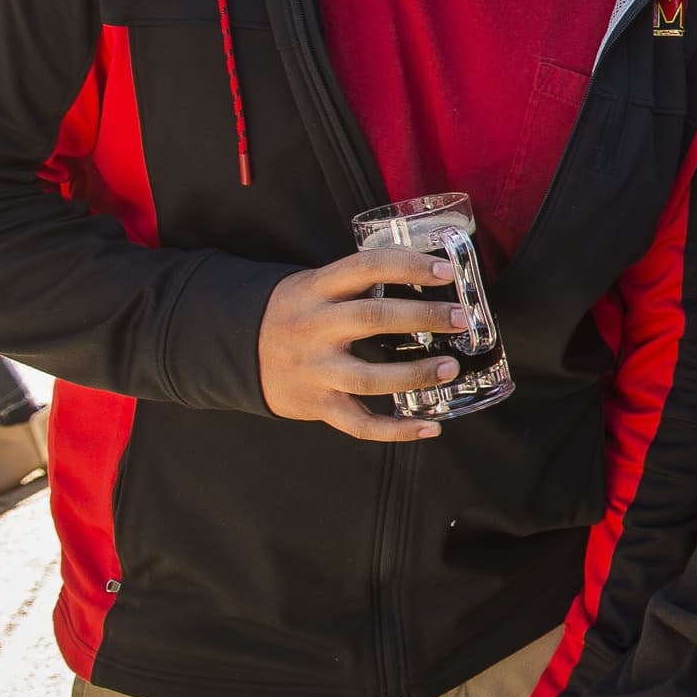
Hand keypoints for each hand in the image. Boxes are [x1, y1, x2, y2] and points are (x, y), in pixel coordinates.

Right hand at [256, 250, 465, 439]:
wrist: (235, 349)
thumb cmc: (296, 313)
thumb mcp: (315, 285)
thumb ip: (359, 281)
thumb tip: (427, 272)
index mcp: (316, 289)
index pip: (365, 267)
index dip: (407, 266)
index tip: (446, 271)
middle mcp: (313, 328)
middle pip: (372, 318)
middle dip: (423, 317)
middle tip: (462, 318)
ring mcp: (313, 369)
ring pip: (369, 378)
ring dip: (415, 374)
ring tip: (451, 368)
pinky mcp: (316, 404)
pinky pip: (359, 423)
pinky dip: (397, 430)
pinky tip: (430, 426)